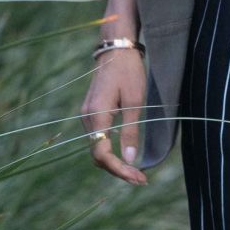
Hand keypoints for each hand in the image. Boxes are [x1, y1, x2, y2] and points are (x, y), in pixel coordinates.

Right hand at [81, 50, 148, 184]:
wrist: (116, 51)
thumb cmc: (129, 72)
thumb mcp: (136, 102)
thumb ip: (131, 131)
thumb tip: (130, 158)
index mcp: (97, 115)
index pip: (101, 154)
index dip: (119, 169)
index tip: (139, 177)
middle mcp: (87, 118)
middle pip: (98, 155)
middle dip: (118, 170)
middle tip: (142, 179)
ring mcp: (87, 116)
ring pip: (97, 148)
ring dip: (115, 163)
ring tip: (136, 172)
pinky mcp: (91, 113)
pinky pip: (98, 138)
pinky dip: (111, 150)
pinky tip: (126, 156)